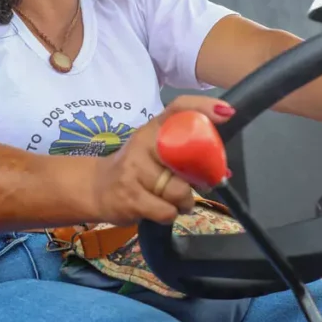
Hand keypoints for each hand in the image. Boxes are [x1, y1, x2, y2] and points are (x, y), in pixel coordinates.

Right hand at [92, 96, 235, 225]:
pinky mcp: (129, 197)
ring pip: (178, 191)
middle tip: (198, 183)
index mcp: (152, 128)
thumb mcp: (154, 150)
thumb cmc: (136, 168)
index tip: (226, 112)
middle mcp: (142, 143)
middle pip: (186, 158)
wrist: (96, 188)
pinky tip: (162, 210)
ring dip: (184, 201)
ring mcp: (133, 170)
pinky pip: (166, 211)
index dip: (203, 107)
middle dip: (199, 177)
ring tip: (176, 200)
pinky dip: (170, 215)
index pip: (178, 108)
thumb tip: (225, 172)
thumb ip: (184, 154)